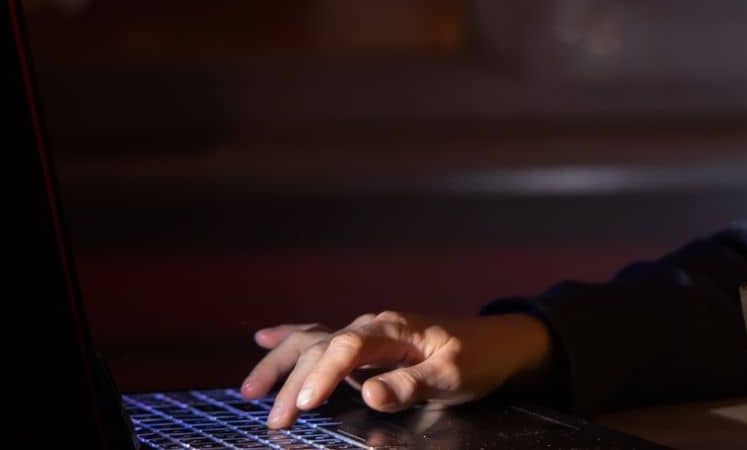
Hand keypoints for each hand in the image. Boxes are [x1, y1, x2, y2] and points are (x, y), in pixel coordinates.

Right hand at [239, 311, 553, 428]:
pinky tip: (264, 338)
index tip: (306, 404)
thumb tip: (368, 395)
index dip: (324, 374)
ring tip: (249, 391)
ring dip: (281, 364)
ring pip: (313, 342)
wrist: (498, 343)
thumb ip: (410, 386)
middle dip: (293, 382)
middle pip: (322, 348)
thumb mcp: (452, 377)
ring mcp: (367, 334)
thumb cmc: (477, 358)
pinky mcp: (367, 347)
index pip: (347, 347)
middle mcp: (373, 326)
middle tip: (275, 419)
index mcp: (392, 329)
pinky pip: (322, 338)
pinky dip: (292, 338)